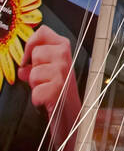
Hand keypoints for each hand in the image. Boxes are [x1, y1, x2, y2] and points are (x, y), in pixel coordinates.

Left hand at [19, 26, 80, 150]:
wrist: (74, 119)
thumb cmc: (61, 94)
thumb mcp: (50, 75)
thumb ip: (35, 67)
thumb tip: (23, 67)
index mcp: (64, 48)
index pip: (42, 32)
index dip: (31, 44)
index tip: (28, 59)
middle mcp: (66, 57)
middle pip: (36, 53)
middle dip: (34, 70)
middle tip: (44, 80)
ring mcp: (63, 73)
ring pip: (33, 74)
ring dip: (36, 86)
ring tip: (47, 90)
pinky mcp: (58, 90)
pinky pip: (36, 92)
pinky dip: (38, 99)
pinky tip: (47, 101)